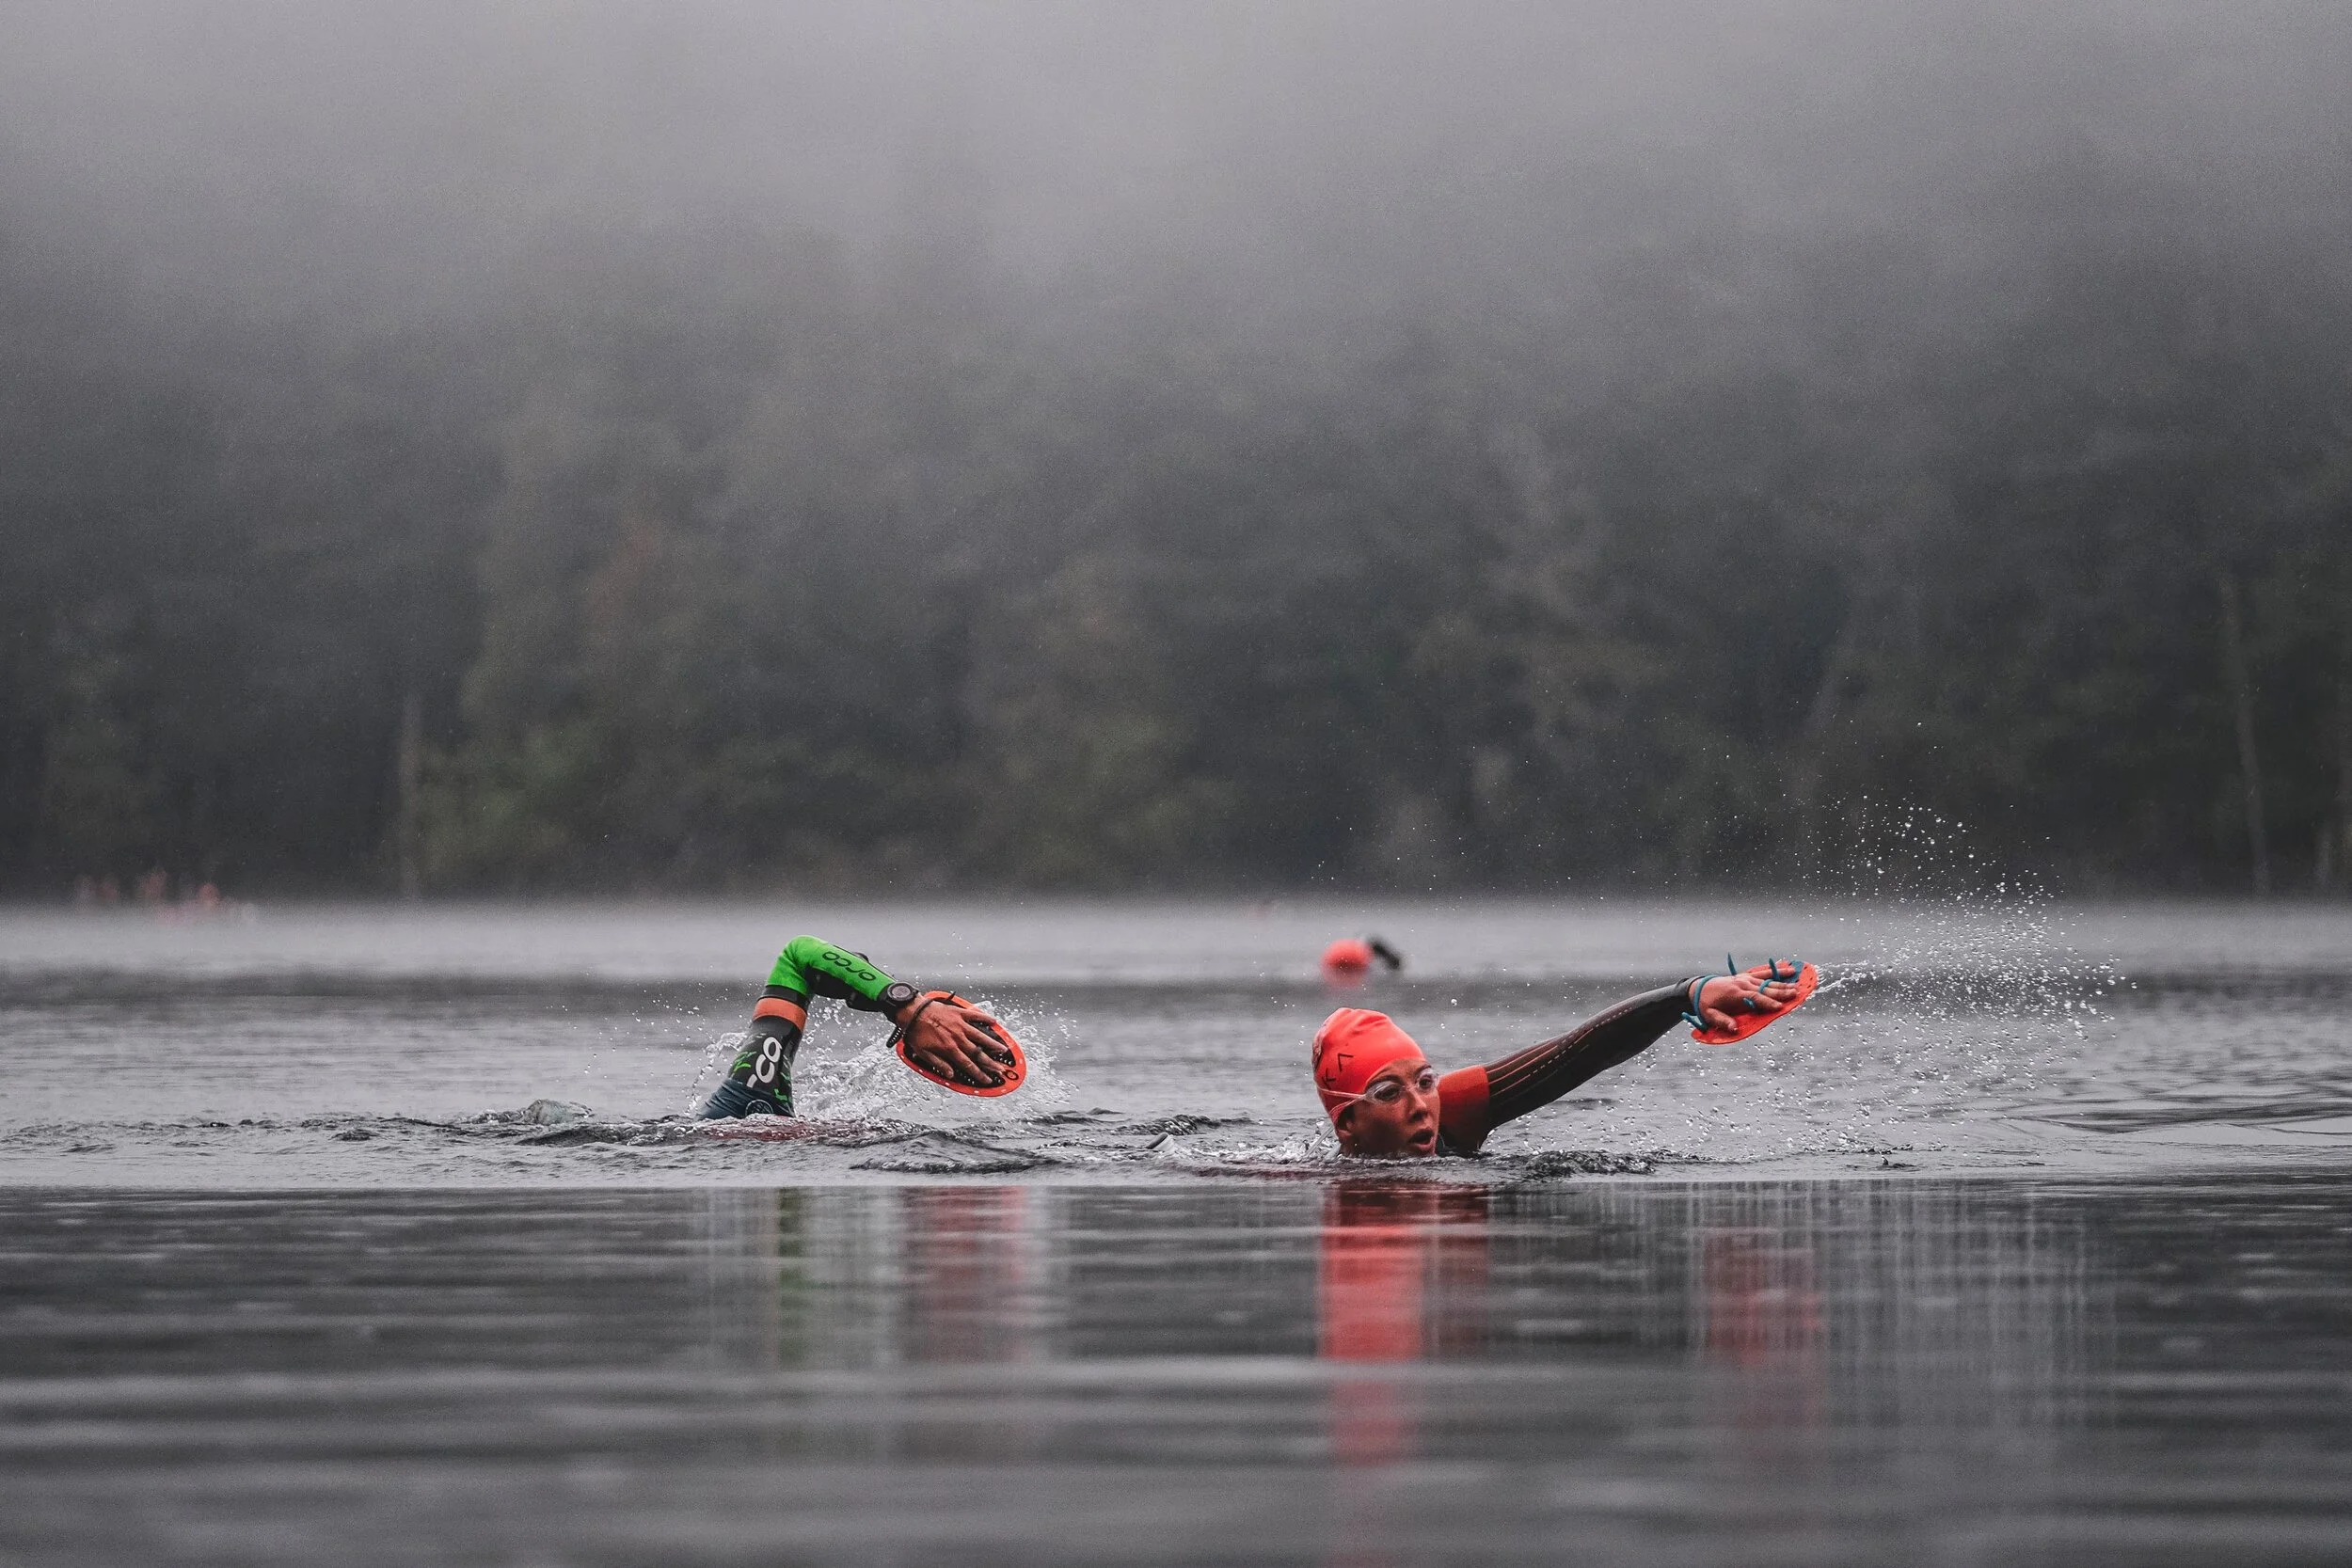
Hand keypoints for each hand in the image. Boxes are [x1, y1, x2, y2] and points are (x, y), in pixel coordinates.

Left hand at [900, 996, 1015, 1087]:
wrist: (913, 1012)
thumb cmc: (916, 1032)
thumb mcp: (923, 1053)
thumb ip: (939, 1064)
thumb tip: (950, 1075)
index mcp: (949, 1049)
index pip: (968, 1065)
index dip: (979, 1074)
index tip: (988, 1079)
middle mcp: (958, 1038)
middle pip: (978, 1053)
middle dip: (991, 1063)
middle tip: (1001, 1069)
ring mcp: (960, 1025)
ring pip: (980, 1036)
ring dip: (992, 1043)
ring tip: (1003, 1049)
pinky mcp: (959, 1013)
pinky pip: (975, 1016)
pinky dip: (985, 1018)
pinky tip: (993, 1021)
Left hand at [1695, 964, 1801, 1033]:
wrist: (1699, 988)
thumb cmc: (1706, 1005)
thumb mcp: (1710, 1016)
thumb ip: (1722, 1021)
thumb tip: (1734, 1029)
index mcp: (1735, 994)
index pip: (1755, 998)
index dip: (1767, 1003)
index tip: (1780, 1007)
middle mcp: (1742, 984)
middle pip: (1765, 988)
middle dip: (1781, 991)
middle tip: (1796, 993)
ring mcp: (1746, 978)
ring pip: (1768, 980)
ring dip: (1783, 982)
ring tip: (1798, 983)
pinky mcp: (1747, 976)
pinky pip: (1764, 972)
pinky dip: (1777, 971)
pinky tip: (1790, 969)